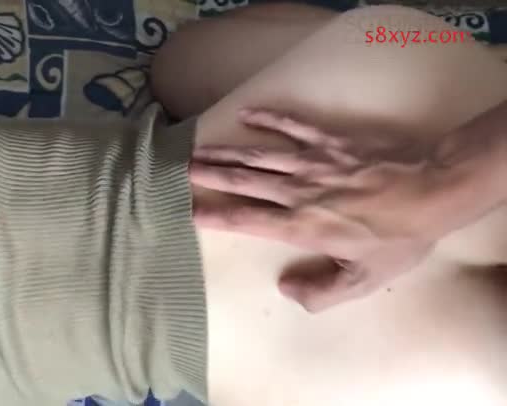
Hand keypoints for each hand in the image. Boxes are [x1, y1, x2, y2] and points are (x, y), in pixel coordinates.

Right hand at [190, 109, 491, 311]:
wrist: (434, 190)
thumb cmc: (398, 238)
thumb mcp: (364, 280)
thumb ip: (322, 291)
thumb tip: (284, 289)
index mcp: (302, 226)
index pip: (247, 220)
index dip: (215, 216)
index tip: (188, 210)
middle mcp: (298, 192)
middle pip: (244, 182)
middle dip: (210, 176)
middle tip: (180, 169)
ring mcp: (313, 163)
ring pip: (259, 156)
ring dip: (227, 152)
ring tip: (197, 148)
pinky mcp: (330, 142)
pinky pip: (293, 127)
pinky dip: (269, 119)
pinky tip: (247, 113)